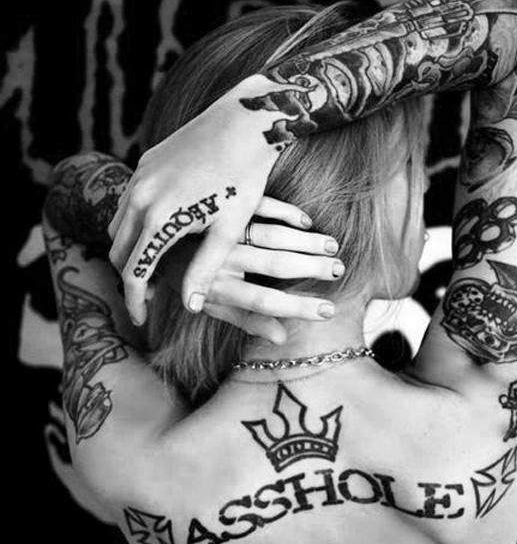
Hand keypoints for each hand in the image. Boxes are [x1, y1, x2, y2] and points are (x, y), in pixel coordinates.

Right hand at [108, 76, 289, 324]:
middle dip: (128, 276)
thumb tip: (190, 306)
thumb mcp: (228, 230)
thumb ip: (205, 269)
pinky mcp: (145, 162)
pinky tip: (157, 230)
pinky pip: (129, 201)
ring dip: (130, 249)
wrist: (244, 121)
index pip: (134, 272)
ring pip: (119, 225)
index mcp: (159, 219)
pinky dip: (135, 223)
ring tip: (151, 266)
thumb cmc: (244, 179)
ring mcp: (139, 176)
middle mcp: (139, 196)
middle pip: (118, 250)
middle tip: (146, 296)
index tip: (140, 319)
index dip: (135, 301)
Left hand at [155, 196, 342, 343]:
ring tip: (332, 246)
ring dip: (304, 240)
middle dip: (309, 268)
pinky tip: (307, 220)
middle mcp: (220, 259)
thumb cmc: (186, 280)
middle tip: (339, 270)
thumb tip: (282, 338)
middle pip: (273, 265)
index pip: (264, 301)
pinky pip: (258, 207)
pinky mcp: (222, 206)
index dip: (298, 307)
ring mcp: (220, 230)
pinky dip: (284, 212)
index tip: (329, 311)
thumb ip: (246, 320)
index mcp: (217, 288)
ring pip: (270, 235)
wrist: (149, 242)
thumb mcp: (211, 303)